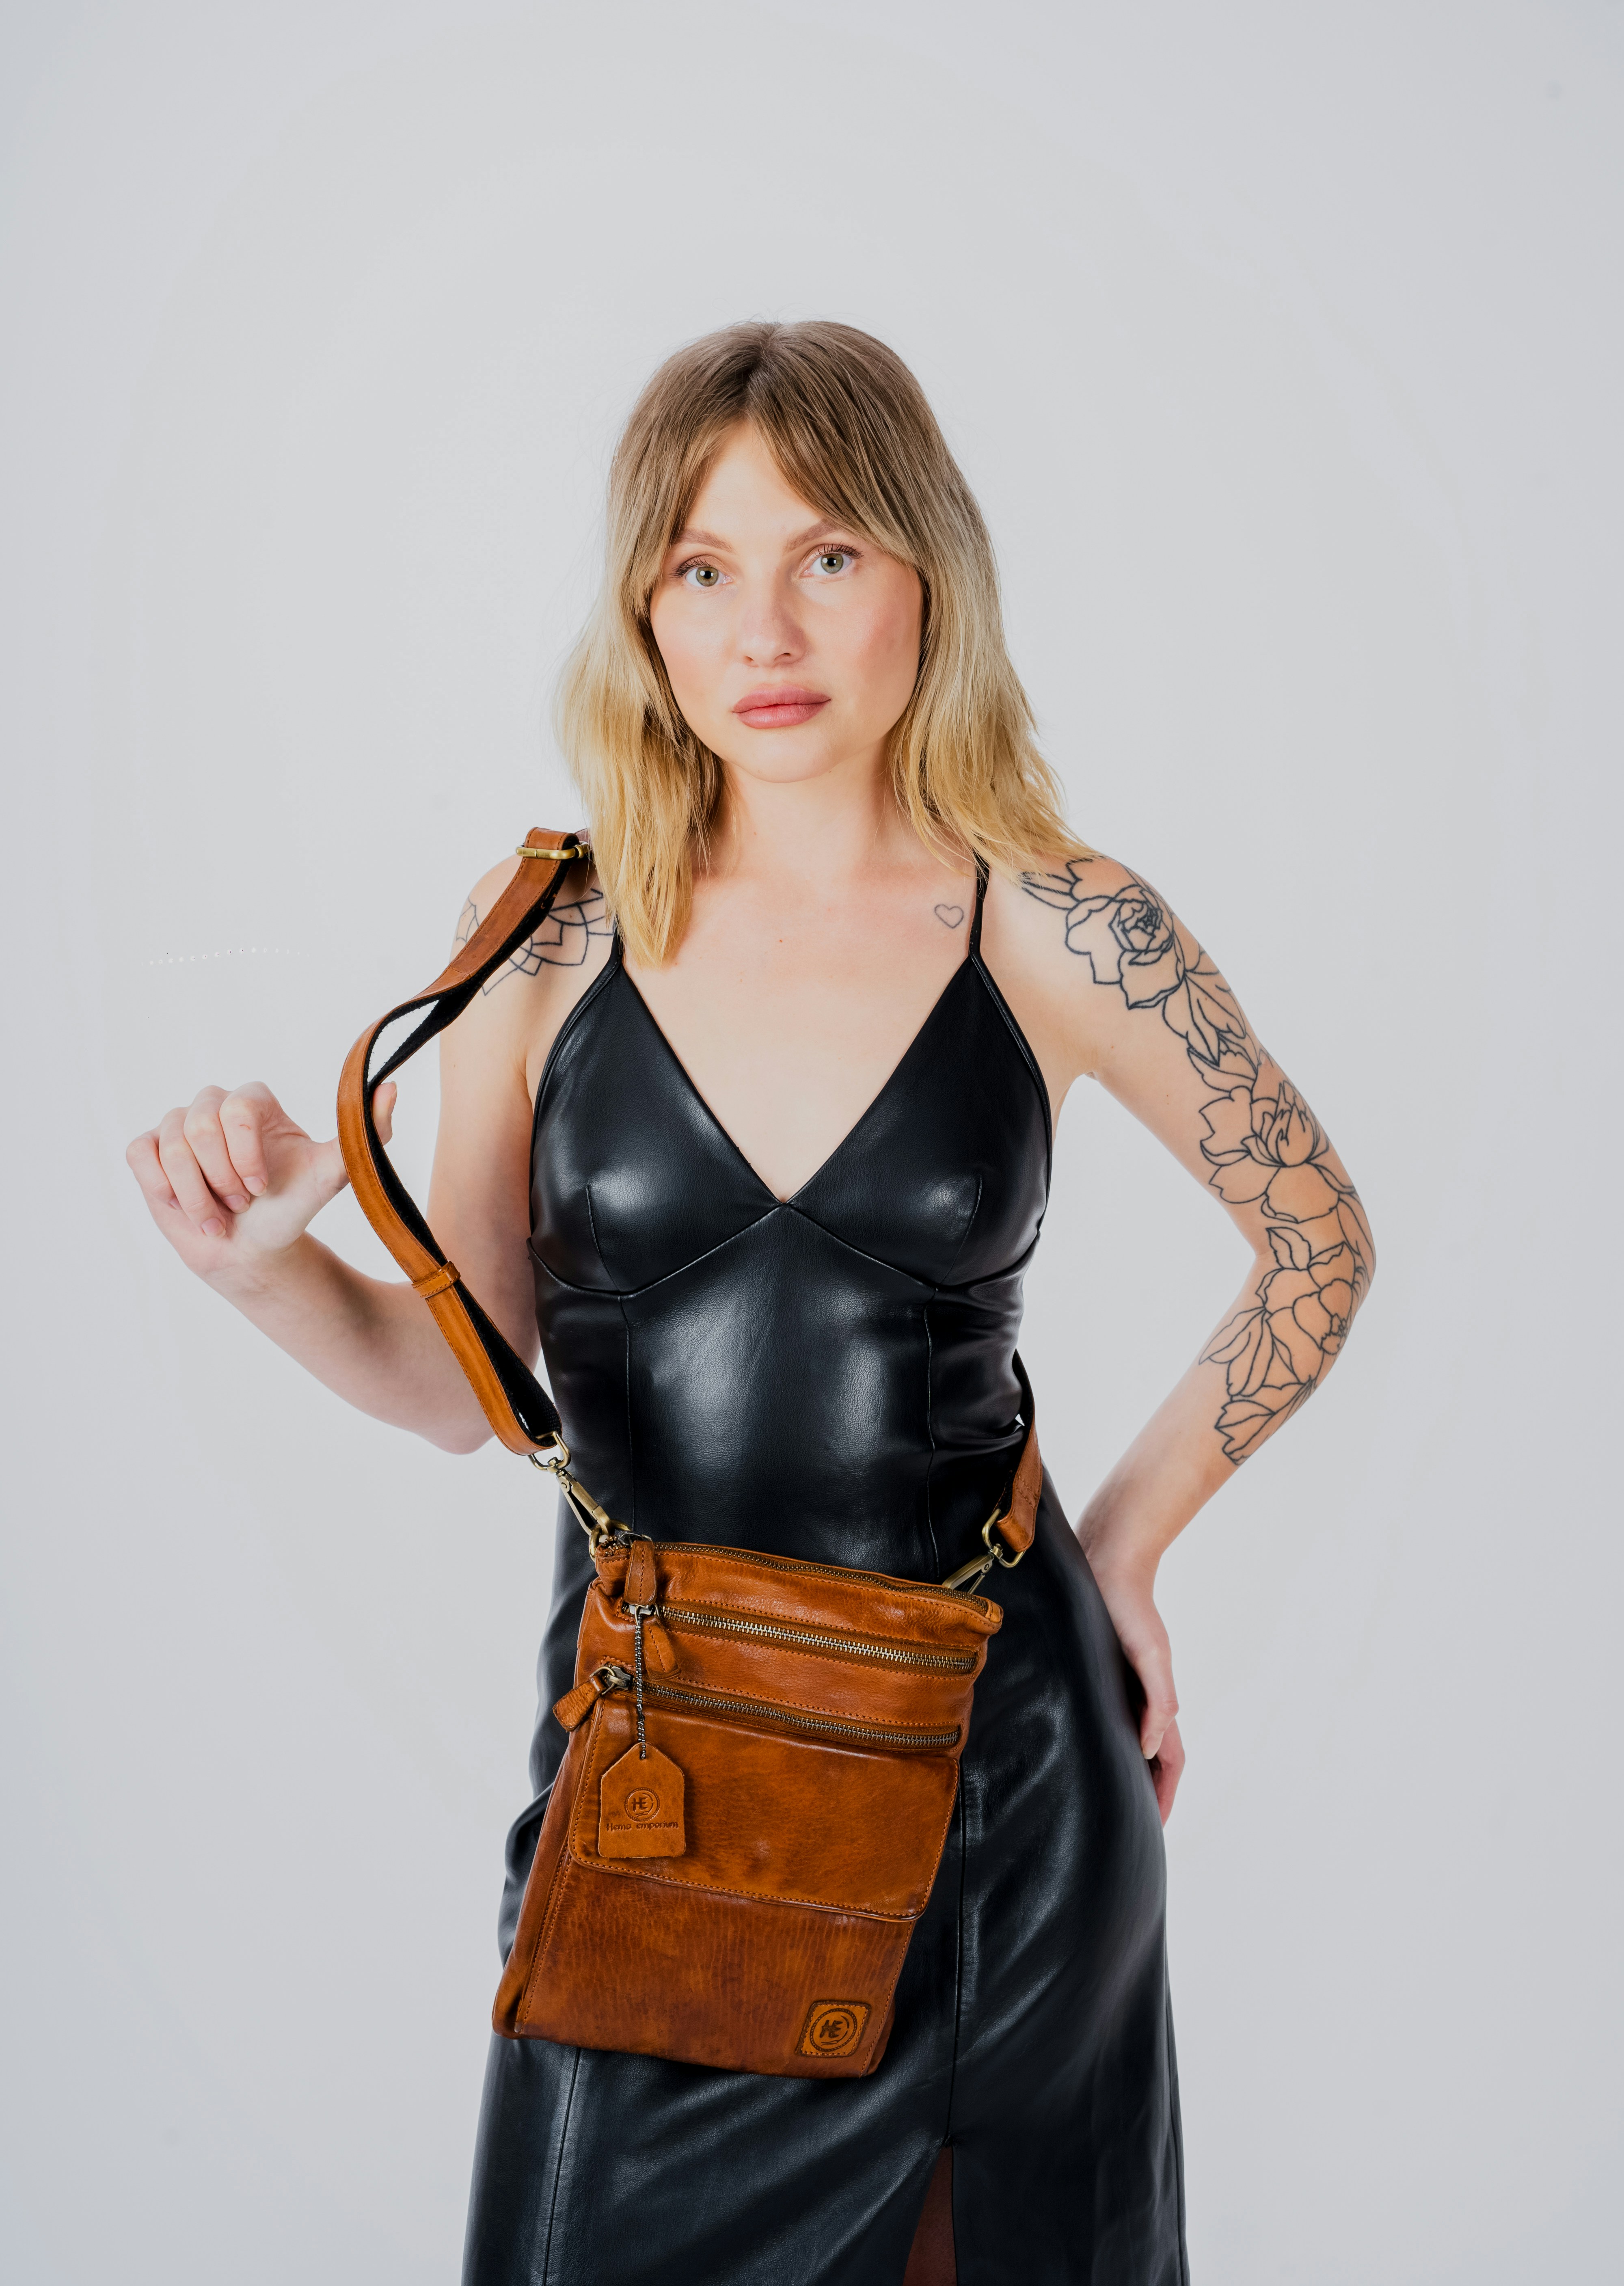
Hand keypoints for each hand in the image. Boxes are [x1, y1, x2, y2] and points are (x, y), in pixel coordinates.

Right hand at [126, 1080, 396, 1281]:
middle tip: (240, 1205)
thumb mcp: (333, 1174)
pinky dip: (164, 1187)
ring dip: (194, 1192)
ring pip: (170, 1143)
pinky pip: (142, 1154)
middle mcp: (214, 1105)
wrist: (252, 1249)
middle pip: (198, 1122)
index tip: (260, 1188)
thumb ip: (366, 1133)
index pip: (237, 1104)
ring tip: (218, 1218)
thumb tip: (392, 1088)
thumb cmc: (289, 1208)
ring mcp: (178, 1126)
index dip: (243, 1150)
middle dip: (219, 1175)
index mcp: (254, 1102)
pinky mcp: (150, 1150)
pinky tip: (186, 1207)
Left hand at [1082, 1543, 1184, 1824]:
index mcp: (1156, 1696)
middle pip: (1152, 1755)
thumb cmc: (1128, 1604)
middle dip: (1148, 1790)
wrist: (1108, 1557)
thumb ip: (1157, 1698)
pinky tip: (1084, 1742)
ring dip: (1129, 1766)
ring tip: (1109, 1794)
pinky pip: (1110, 1712)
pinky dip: (1109, 1736)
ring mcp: (1122, 1681)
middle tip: (1130, 1823)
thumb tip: (1151, 1747)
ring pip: (1131, 1735)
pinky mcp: (1100, 1666)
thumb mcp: (1148, 1652)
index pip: (1169, 1759)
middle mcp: (1142, 1693)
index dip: (1164, 1795)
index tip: (1154, 1829)